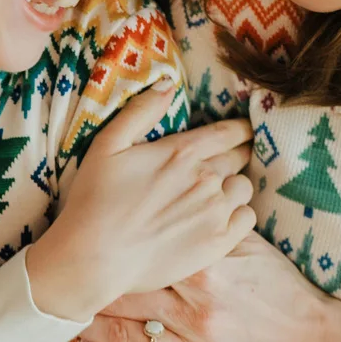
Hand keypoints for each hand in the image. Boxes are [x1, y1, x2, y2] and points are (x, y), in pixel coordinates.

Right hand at [29, 88, 254, 320]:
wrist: (93, 257)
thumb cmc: (94, 200)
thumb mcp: (107, 145)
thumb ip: (141, 112)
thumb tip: (168, 84)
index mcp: (183, 152)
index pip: (230, 132)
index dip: (240, 130)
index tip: (241, 132)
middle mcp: (207, 178)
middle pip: (239, 159)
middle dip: (235, 157)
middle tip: (219, 165)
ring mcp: (216, 212)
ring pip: (243, 189)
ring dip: (233, 187)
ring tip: (212, 196)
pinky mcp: (218, 243)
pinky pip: (246, 219)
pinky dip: (236, 216)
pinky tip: (215, 220)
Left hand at [77, 232, 340, 341]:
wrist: (314, 340)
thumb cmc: (277, 287)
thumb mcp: (248, 246)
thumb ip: (207, 227)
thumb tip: (168, 195)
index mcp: (206, 269)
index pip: (141, 259)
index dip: (108, 255)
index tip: (83, 249)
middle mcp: (198, 310)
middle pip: (125, 297)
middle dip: (91, 290)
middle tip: (63, 283)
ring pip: (125, 337)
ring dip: (89, 327)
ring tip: (64, 316)